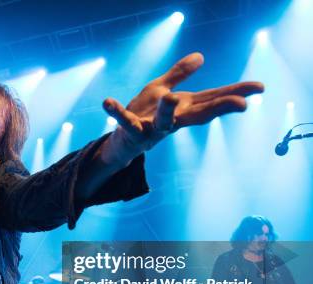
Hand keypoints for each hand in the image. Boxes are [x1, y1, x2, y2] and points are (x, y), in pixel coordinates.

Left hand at [102, 53, 263, 160]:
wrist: (121, 143)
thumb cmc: (144, 114)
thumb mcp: (160, 90)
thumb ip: (178, 74)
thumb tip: (200, 56)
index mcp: (183, 109)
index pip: (212, 99)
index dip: (235, 93)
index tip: (260, 88)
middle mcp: (173, 121)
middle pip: (199, 115)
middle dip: (219, 108)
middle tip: (242, 104)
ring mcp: (153, 130)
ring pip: (164, 122)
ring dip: (168, 111)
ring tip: (171, 97)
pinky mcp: (131, 133)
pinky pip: (124, 122)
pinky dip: (117, 113)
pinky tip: (108, 101)